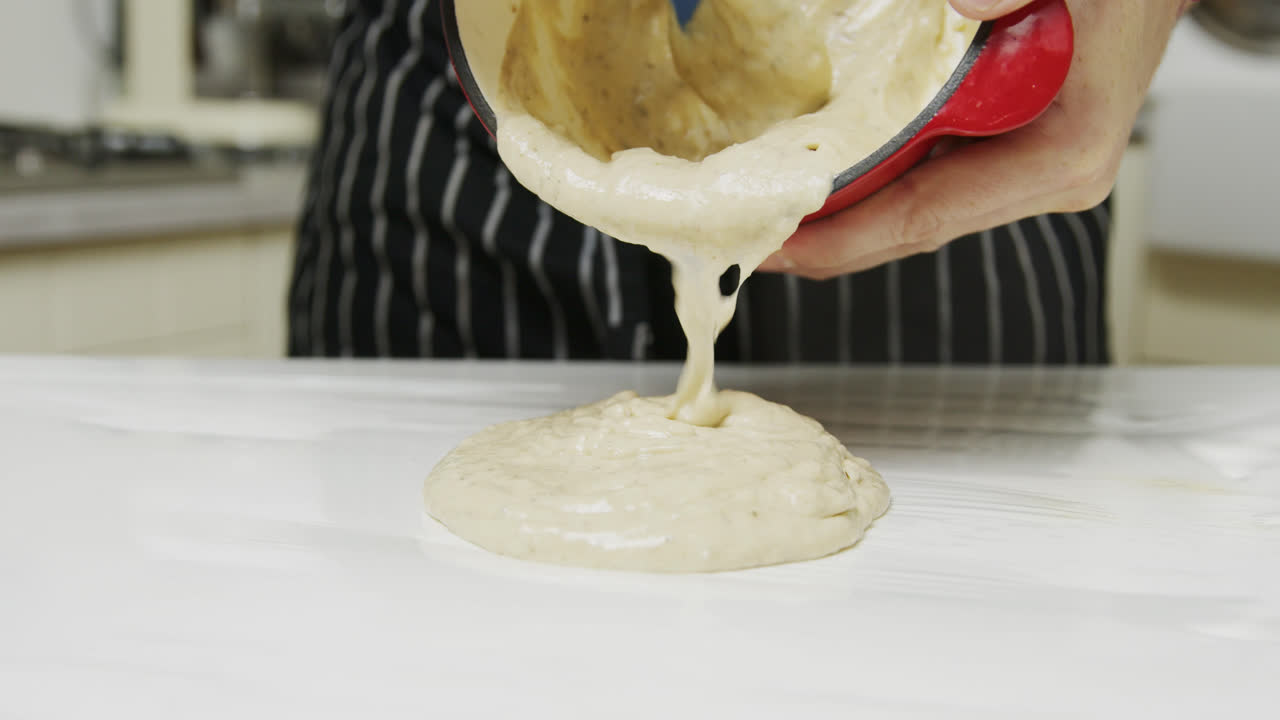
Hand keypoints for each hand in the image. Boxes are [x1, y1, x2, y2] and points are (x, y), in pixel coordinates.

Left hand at [758, 0, 1188, 279]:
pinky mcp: (1010, 157)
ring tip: (766, 211)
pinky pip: (926, 179)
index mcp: (1059, 157)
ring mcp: (1025, 174)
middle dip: (826, 237)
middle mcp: (1043, 180)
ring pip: (913, 209)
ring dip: (841, 212)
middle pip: (910, 227)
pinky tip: (818, 172)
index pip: (925, 217)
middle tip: (747, 238)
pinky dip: (871, 178)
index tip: (775, 249)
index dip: (841, 239)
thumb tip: (962, 1)